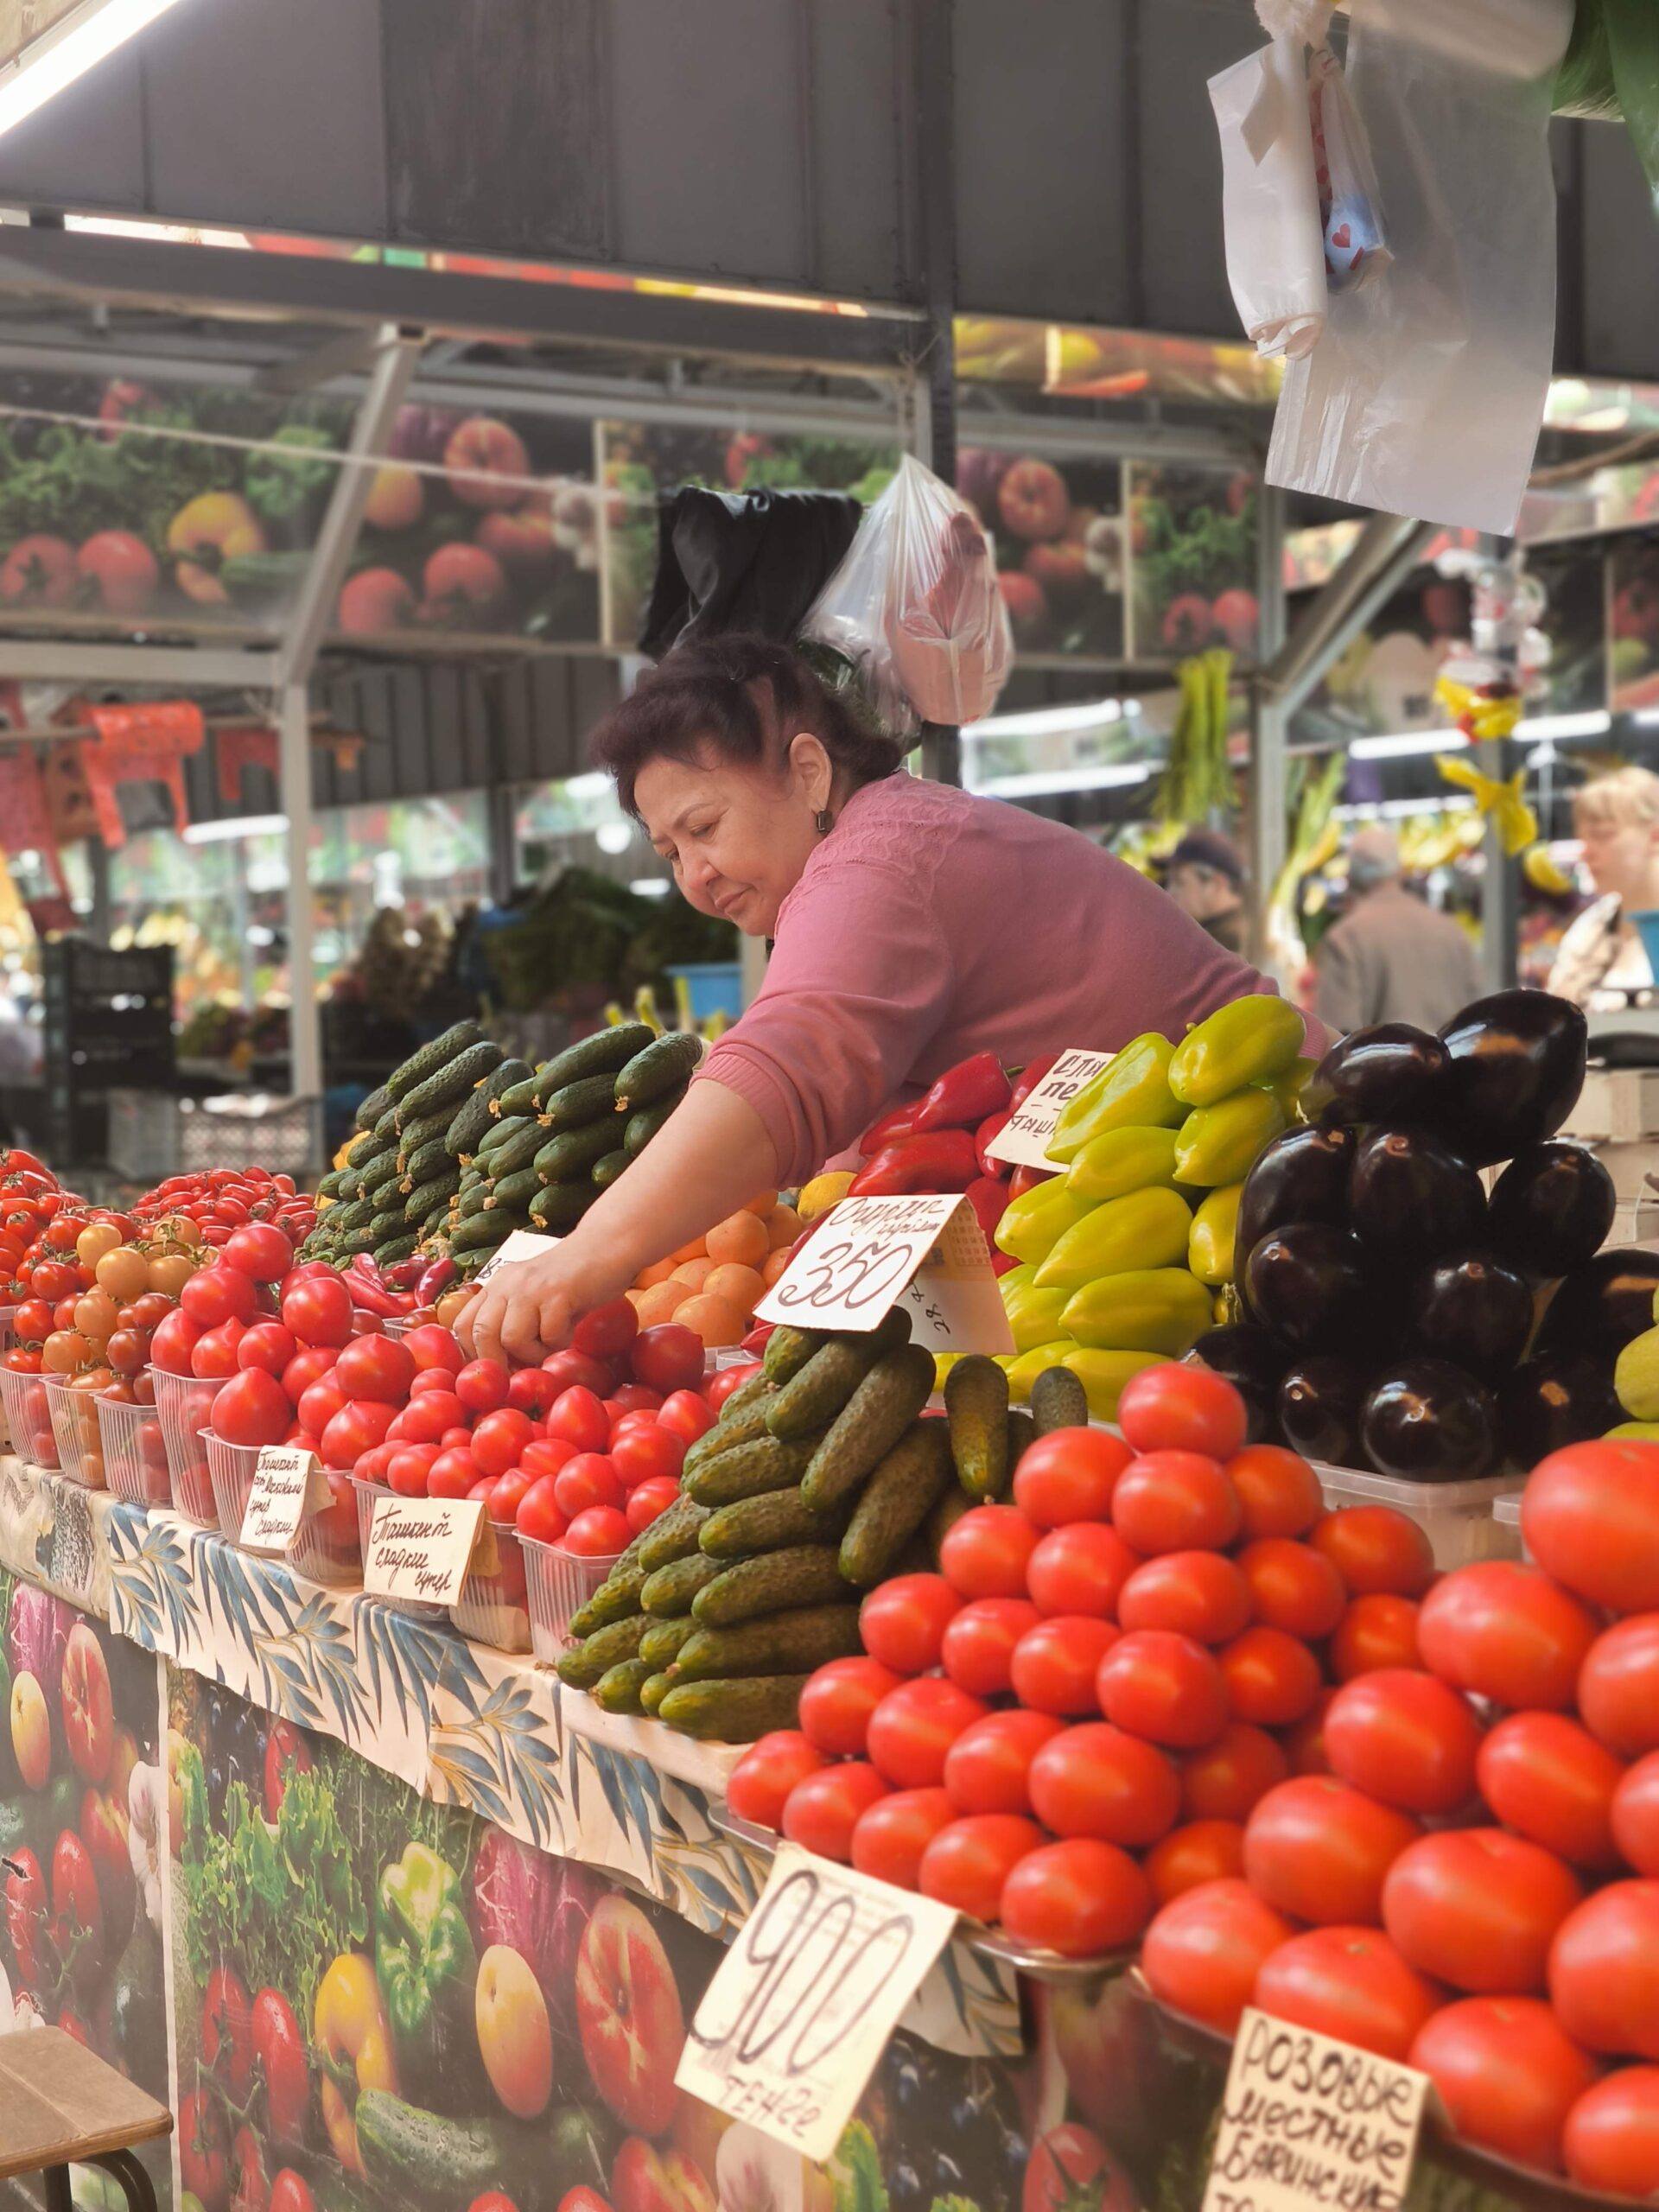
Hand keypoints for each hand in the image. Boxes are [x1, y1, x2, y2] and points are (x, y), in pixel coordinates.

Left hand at [456, 1242, 621, 1367]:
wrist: (608, 1245)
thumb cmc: (573, 1279)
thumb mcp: (535, 1297)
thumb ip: (517, 1322)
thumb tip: (505, 1365)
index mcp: (497, 1285)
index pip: (463, 1324)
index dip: (473, 1354)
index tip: (494, 1368)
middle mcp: (508, 1283)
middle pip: (482, 1333)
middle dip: (499, 1362)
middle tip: (521, 1371)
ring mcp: (532, 1286)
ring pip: (512, 1338)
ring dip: (533, 1353)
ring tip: (551, 1345)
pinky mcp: (559, 1292)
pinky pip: (549, 1334)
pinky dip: (560, 1342)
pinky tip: (570, 1329)